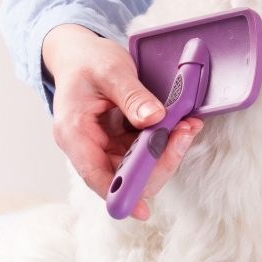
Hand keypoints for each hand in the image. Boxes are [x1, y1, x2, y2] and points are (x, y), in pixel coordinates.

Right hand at [43, 23, 202, 219]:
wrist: (79, 53)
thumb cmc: (87, 62)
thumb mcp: (111, 71)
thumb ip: (133, 96)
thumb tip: (156, 119)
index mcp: (73, 133)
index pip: (95, 175)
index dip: (121, 193)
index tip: (143, 209)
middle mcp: (87, 146)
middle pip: (122, 175)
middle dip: (157, 163)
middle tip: (184, 135)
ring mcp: (103, 145)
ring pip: (137, 166)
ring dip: (166, 152)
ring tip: (188, 126)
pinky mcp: (118, 141)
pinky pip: (143, 151)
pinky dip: (164, 141)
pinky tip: (181, 125)